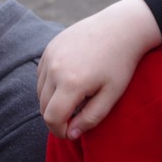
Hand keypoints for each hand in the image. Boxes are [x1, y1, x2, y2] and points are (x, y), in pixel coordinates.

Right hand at [37, 0, 161, 138]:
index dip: (60, 131)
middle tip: (76, 118)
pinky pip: (41, 75)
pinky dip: (51, 84)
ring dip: (53, 101)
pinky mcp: (49, 47)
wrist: (121, 28)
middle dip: (57, 118)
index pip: (52, 118)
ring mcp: (49, 56)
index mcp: (71, 83)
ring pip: (40, 91)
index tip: (72, 133)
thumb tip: (71, 133)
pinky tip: (71, 81)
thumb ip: (91, 117)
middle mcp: (54, 69)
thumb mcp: (112, 94)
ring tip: (77, 98)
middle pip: (43, 107)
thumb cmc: (120, 63)